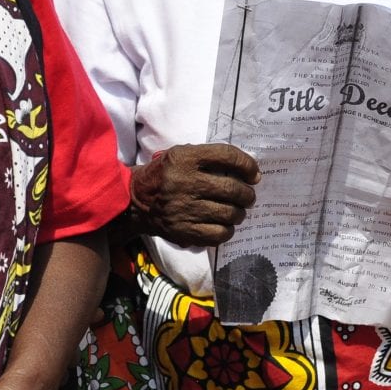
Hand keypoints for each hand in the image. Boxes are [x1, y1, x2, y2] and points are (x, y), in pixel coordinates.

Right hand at [129, 143, 259, 246]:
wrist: (136, 200)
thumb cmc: (166, 174)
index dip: (247, 164)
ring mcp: (184, 209)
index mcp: (185, 159)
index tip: (254, 174)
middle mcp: (185, 183)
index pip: (226, 156)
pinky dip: (228, 230)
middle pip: (232, 189)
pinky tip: (224, 225)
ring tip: (237, 211)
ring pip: (229, 213)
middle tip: (248, 196)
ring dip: (239, 213)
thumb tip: (249, 173)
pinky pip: (218, 234)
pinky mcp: (183, 230)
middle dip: (247, 194)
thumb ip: (211, 158)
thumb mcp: (182, 155)